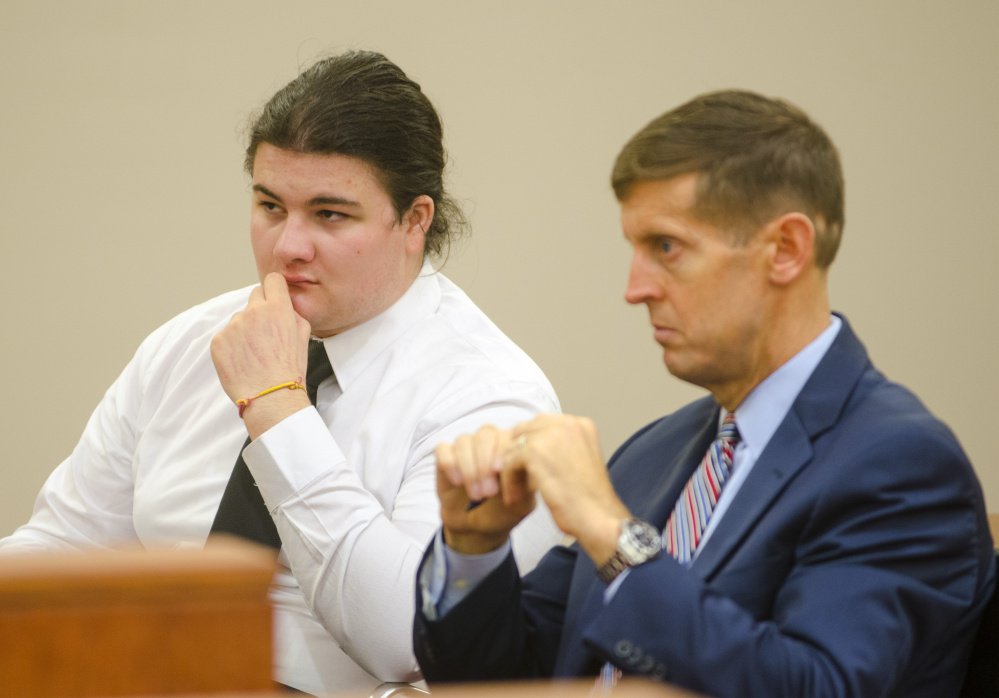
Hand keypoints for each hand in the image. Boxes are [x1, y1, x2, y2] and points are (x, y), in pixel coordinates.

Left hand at [211, 273, 311, 437]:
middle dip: (260, 309)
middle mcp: (254, 312)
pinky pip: (226, 336)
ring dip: (245, 330)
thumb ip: (293, 314)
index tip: (274, 298)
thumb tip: (284, 304)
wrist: (271, 397)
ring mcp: (233, 326)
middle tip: (265, 332)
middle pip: (254, 296)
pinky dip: (232, 346)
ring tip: (255, 354)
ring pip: (240, 318)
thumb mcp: (304, 336)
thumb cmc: (290, 369)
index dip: (274, 289)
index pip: (272, 280)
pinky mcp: (218, 341)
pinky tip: (243, 361)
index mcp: (278, 308)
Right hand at [435, 425, 536, 554]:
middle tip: (489, 492)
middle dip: (485, 463)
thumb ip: (526, 484)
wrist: (477, 529)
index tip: (500, 473)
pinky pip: (443, 450)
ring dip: (469, 469)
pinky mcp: (445, 456)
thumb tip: (526, 466)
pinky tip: (458, 482)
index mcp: (511, 446)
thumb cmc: (503, 512)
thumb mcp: (521, 505)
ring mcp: (466, 447)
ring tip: (476, 495)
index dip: (502, 451)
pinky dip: (450, 464)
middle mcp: (489, 441)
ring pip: (464, 442)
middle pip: (485, 434)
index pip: (507, 435)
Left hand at [506, 414, 629, 565]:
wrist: (599, 517)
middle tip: (517, 479)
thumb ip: (561, 448)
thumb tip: (532, 446)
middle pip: (525, 431)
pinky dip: (509, 481)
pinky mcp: (535, 451)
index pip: (542, 424)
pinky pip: (509, 462)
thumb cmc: (591, 499)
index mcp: (580, 424)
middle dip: (518, 455)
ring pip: (514, 447)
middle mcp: (567, 423)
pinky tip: (515, 498)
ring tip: (516, 491)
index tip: (528, 469)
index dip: (531, 447)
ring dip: (512, 470)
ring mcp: (551, 435)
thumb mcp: (580, 461)